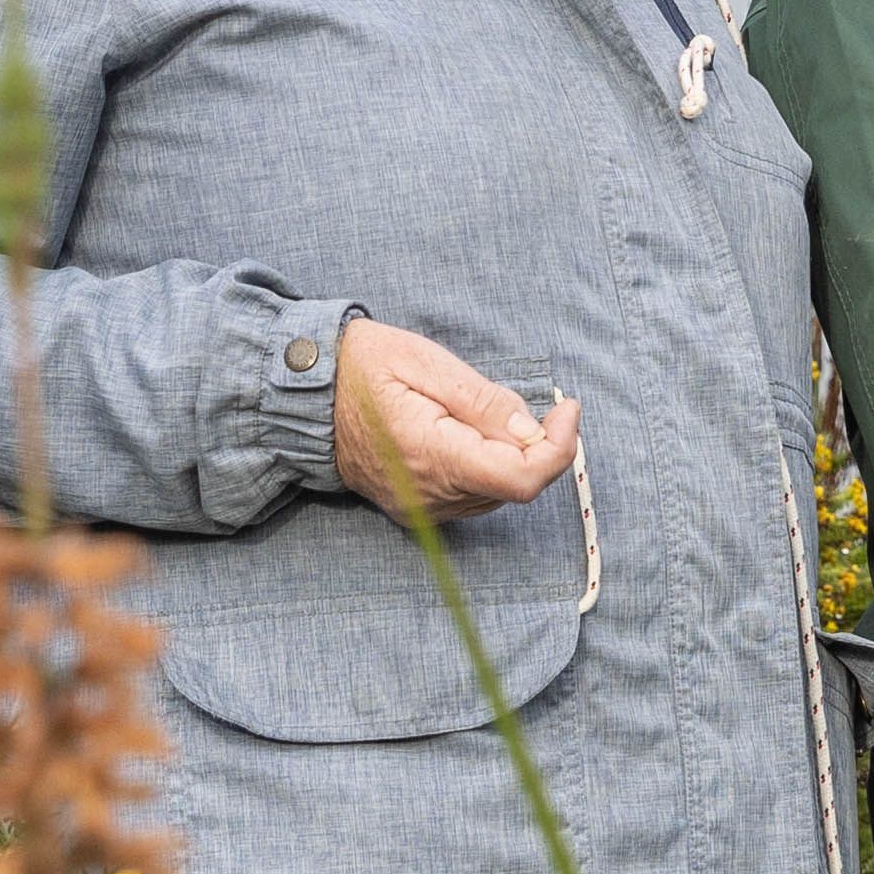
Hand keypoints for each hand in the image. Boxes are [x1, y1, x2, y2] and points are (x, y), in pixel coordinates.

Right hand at [330, 319, 582, 514]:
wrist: (305, 397)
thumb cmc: (360, 366)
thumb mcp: (424, 362)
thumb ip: (482, 401)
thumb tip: (533, 432)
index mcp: (430, 455)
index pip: (520, 478)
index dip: (558, 448)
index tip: (568, 409)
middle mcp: (428, 496)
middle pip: (514, 485)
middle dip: (538, 445)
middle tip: (535, 405)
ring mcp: (421, 510)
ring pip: (498, 493)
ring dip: (514, 456)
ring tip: (489, 413)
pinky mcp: (417, 511)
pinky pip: (475, 497)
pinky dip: (491, 467)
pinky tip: (475, 435)